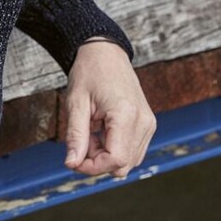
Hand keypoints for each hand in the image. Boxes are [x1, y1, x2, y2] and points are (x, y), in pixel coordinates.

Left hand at [62, 40, 155, 179]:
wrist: (106, 53)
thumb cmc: (89, 73)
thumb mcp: (76, 103)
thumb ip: (75, 136)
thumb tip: (72, 164)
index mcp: (126, 115)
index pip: (115, 160)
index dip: (91, 167)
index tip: (73, 160)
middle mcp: (143, 122)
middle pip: (123, 165)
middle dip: (97, 162)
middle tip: (82, 140)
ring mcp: (148, 124)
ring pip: (129, 162)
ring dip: (105, 156)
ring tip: (92, 133)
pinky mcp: (147, 124)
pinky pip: (132, 151)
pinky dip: (114, 149)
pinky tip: (101, 133)